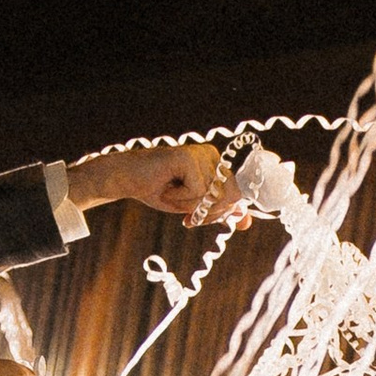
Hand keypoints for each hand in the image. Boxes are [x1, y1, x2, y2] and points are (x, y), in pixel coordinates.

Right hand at [65, 142, 247, 225]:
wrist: (128, 180)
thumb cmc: (160, 191)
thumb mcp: (194, 206)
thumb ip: (220, 211)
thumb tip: (247, 221)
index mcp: (216, 164)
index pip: (236, 196)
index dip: (219, 212)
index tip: (195, 216)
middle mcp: (212, 155)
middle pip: (228, 198)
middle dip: (204, 211)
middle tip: (180, 204)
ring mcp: (202, 154)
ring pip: (212, 196)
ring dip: (188, 204)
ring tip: (170, 191)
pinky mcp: (189, 157)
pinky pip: (197, 191)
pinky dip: (179, 196)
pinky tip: (165, 184)